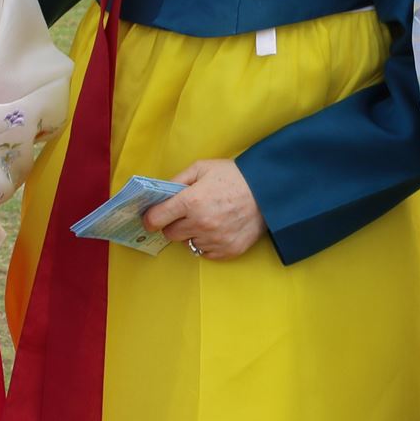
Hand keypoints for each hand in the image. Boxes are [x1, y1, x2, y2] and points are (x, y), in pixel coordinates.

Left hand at [141, 158, 264, 261]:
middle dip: (173, 225)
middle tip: (185, 215)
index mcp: (191, 201)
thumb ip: (178, 180)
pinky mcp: (228, 251)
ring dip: (192, 234)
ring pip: (189, 244)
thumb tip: (160, 194)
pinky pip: (205, 252)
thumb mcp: (203, 168)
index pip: (157, 219)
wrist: (269, 191)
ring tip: (208, 219)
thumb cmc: (234, 176)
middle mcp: (200, 224)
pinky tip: (217, 229)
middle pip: (171, 234)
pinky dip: (207, 243)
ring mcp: (215, 240)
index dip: (151, 219)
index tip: (151, 219)